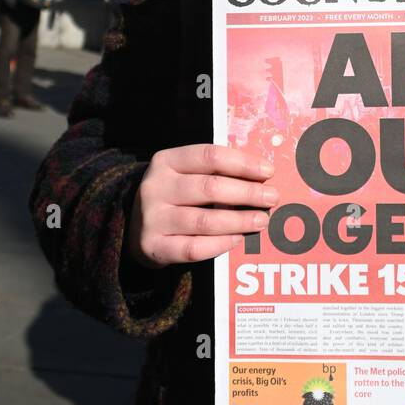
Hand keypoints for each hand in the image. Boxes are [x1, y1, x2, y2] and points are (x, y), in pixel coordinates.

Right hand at [127, 143, 276, 268]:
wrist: (133, 228)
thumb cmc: (174, 196)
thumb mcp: (185, 175)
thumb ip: (216, 172)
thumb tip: (261, 177)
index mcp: (166, 161)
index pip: (210, 156)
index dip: (242, 163)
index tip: (268, 171)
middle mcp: (155, 187)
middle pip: (210, 188)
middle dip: (247, 193)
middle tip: (272, 197)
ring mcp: (152, 218)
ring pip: (204, 220)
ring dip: (239, 221)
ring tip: (262, 220)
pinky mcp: (153, 246)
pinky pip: (193, 248)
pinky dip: (220, 244)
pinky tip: (238, 239)